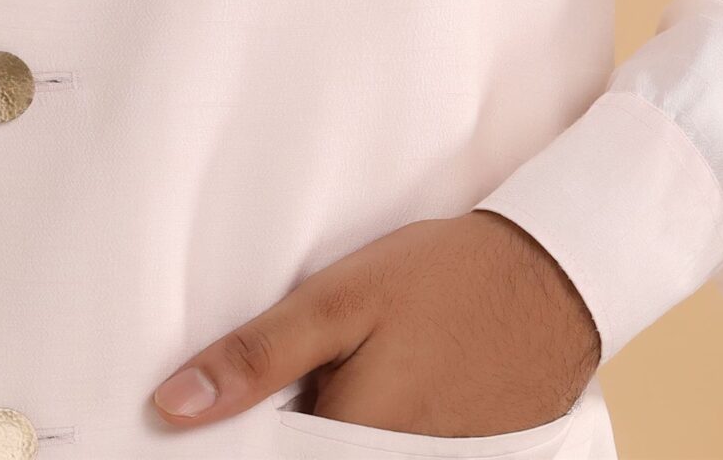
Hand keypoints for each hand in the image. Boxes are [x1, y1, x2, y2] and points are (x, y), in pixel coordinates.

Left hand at [150, 208, 600, 434]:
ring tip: (339, 374)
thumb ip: (257, 357)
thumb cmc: (444, 281)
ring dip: (325, 424)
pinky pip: (389, 453)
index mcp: (352, 442)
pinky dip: (367, 427)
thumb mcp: (339, 301)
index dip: (234, 438)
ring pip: (346, 455)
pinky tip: (373, 387)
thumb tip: (172, 407)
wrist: (550, 279)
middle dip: (282, 431)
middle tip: (286, 378)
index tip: (212, 413)